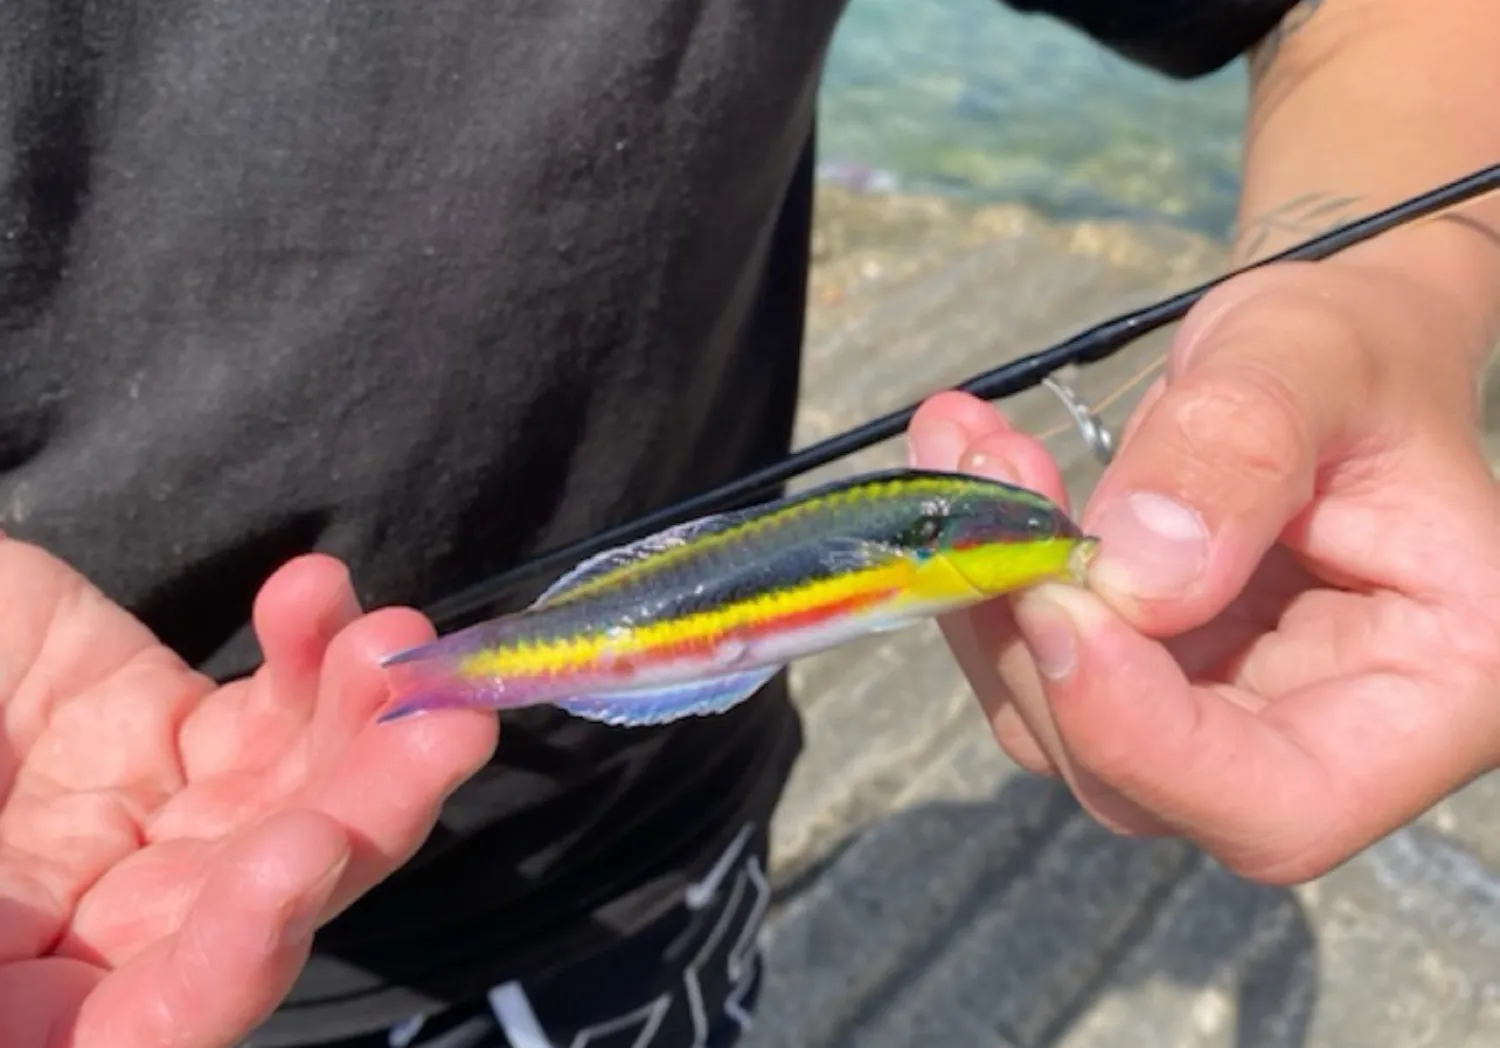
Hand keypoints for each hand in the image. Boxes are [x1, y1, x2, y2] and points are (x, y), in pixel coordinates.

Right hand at [0, 540, 496, 1046]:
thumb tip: (44, 936)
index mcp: (18, 1012)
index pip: (151, 1029)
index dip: (228, 965)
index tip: (292, 859)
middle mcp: (86, 945)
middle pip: (258, 906)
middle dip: (360, 817)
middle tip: (440, 725)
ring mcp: (135, 833)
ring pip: (291, 799)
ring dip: (362, 725)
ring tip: (396, 641)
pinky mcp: (158, 734)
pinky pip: (267, 711)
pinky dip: (309, 658)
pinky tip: (315, 596)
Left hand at [909, 258, 1499, 882]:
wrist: (1320, 355)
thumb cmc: (1353, 350)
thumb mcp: (1312, 359)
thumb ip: (1237, 453)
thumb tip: (1131, 579)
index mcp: (1436, 687)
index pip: (1283, 803)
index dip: (1144, 737)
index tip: (1056, 603)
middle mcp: (1328, 734)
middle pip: (1143, 784)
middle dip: (1039, 651)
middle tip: (992, 495)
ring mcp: (1222, 718)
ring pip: (1063, 732)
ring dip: (991, 604)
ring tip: (976, 452)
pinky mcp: (1145, 682)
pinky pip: (1034, 672)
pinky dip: (986, 583)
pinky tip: (974, 470)